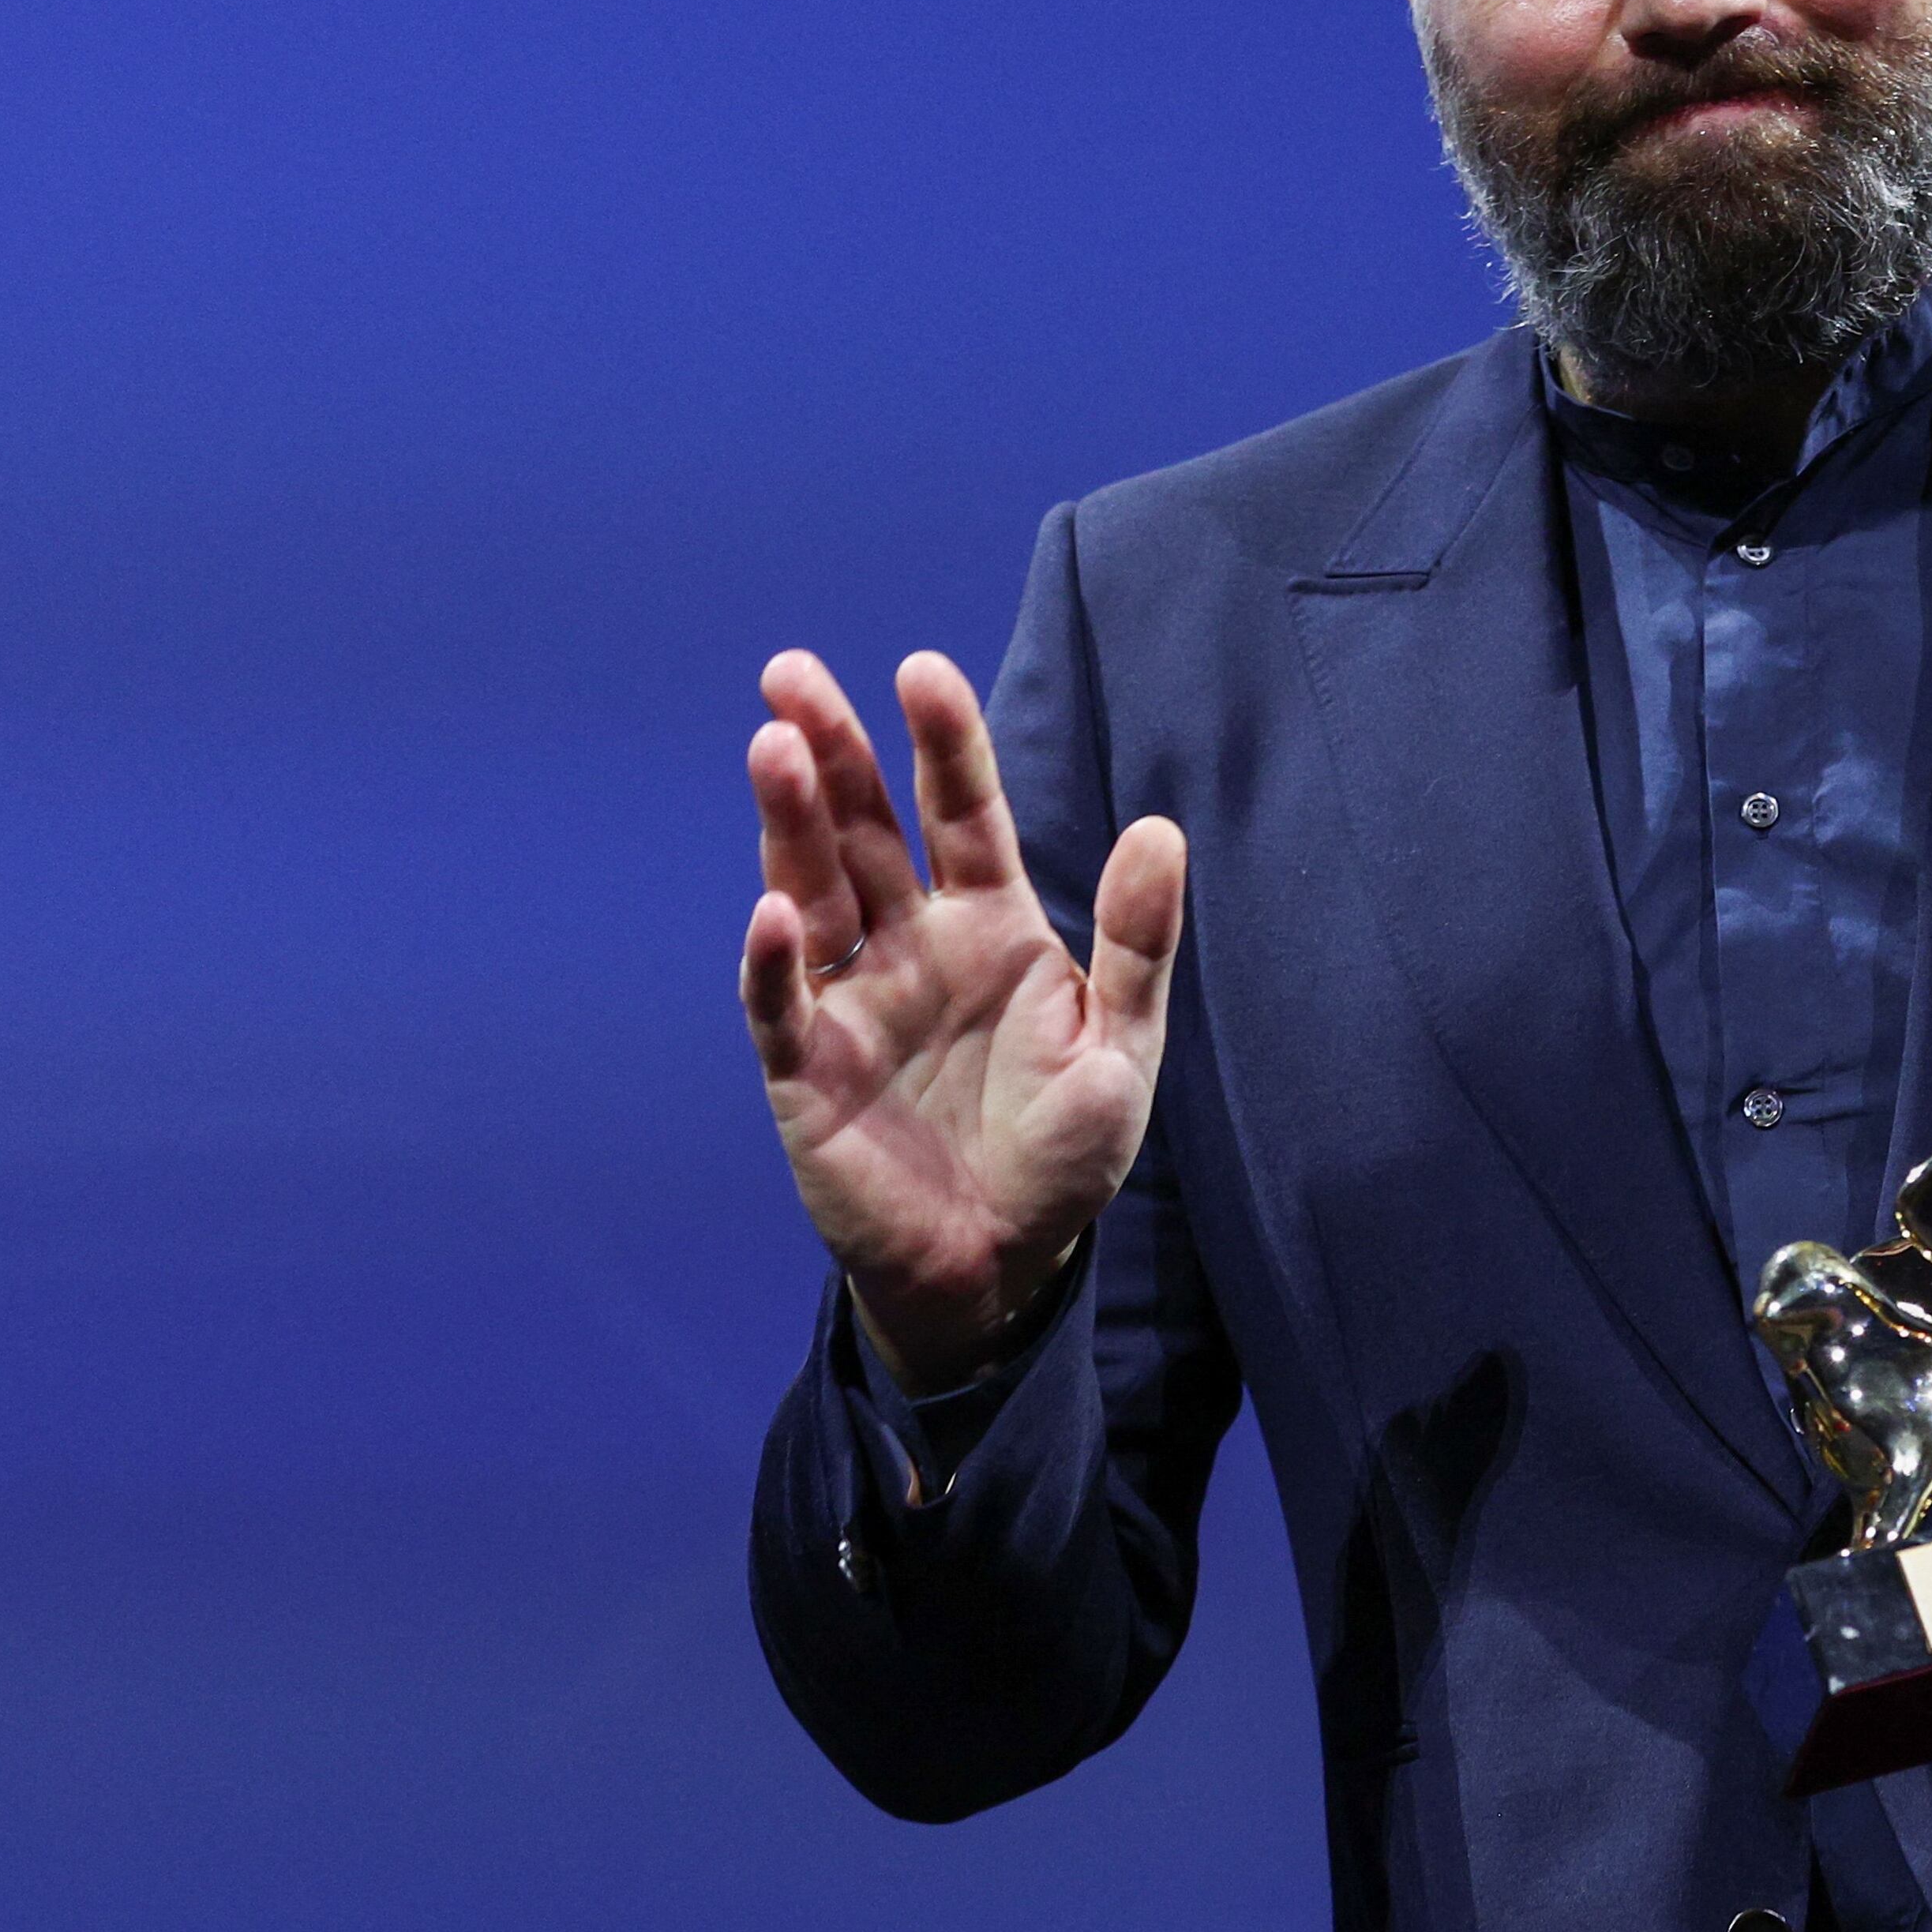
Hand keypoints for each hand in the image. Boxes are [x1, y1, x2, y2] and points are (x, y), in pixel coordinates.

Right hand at [738, 648, 1185, 1391]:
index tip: (921, 670)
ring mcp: (853, 1000)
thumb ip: (1137, 942)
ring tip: (772, 747)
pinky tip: (774, 915)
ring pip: (810, 891)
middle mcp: (912, 943)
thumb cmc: (1065, 1151)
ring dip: (789, 824)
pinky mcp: (806, 1070)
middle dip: (831, 751)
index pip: (961, 813)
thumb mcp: (1122, 1045)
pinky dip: (776, 961)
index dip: (943, 743)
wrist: (1006, 1261)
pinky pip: (782, 1005)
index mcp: (991, 923)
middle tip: (792, 673)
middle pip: (863, 829)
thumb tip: (1160, 827)